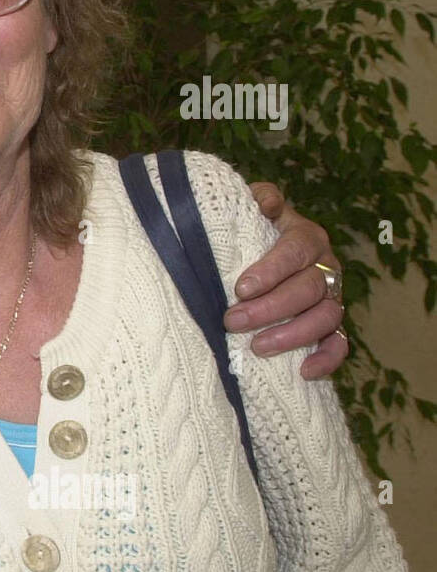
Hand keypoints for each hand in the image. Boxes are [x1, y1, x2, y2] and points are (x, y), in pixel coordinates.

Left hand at [223, 181, 345, 379]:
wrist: (257, 250)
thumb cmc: (249, 229)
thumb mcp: (248, 207)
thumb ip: (257, 199)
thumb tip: (266, 203)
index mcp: (306, 237)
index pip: (295, 252)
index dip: (270, 270)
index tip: (241, 288)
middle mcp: (325, 266)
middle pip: (308, 288)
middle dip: (270, 308)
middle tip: (232, 321)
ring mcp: (331, 297)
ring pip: (326, 317)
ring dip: (293, 335)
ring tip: (257, 348)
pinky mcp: (330, 325)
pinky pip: (339, 344)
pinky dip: (327, 359)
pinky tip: (303, 371)